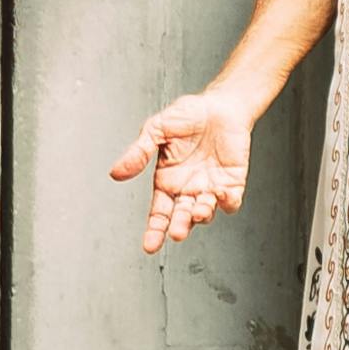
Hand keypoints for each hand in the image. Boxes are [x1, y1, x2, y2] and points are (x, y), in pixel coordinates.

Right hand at [111, 90, 253, 254]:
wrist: (219, 104)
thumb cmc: (188, 116)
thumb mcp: (156, 130)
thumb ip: (139, 153)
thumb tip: (116, 173)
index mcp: (167, 183)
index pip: (159, 214)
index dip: (155, 230)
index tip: (150, 246)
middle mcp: (188, 190)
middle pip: (181, 219)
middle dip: (179, 227)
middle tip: (177, 233)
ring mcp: (210, 188)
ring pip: (205, 212)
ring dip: (202, 214)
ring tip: (198, 210)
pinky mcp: (232, 182)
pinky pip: (231, 200)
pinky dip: (228, 202)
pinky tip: (222, 196)